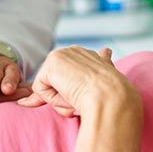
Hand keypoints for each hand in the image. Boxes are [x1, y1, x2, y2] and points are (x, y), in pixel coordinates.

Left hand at [17, 46, 138, 117]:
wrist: (109, 97)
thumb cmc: (111, 93)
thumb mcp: (106, 77)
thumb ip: (103, 63)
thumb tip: (106, 51)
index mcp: (88, 55)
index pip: (71, 70)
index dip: (69, 85)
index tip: (76, 94)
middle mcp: (73, 51)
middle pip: (57, 82)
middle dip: (64, 96)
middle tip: (82, 101)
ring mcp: (60, 56)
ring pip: (49, 87)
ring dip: (60, 99)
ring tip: (79, 98)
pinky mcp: (50, 66)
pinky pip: (41, 92)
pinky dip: (54, 100)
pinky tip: (71, 96)